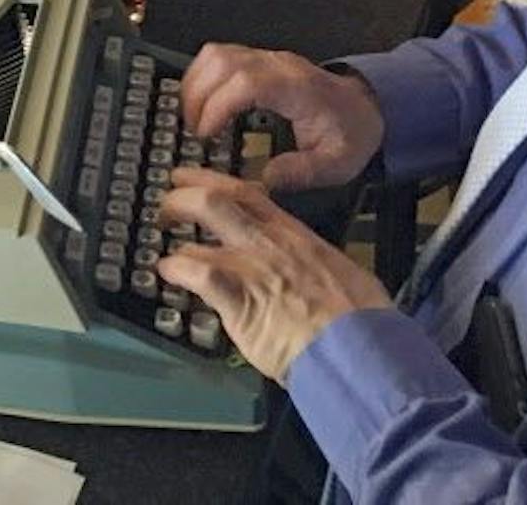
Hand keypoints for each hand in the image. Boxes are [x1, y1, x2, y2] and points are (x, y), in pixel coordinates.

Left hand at [157, 169, 392, 381]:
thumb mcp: (343, 275)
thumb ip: (317, 266)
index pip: (247, 195)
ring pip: (202, 231)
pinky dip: (177, 270)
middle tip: (166, 203)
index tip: (191, 178)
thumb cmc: (360, 318)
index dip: (213, 182)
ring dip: (177, 242)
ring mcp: (252, 268)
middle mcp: (269, 243)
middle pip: (217, 200)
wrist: (359, 348)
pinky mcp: (240, 299)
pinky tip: (167, 273)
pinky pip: (198, 274)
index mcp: (294, 235)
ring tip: (166, 254)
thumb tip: (316, 273)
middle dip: (184, 196)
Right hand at [179, 44, 383, 193]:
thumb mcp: (336, 164)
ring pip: (216, 54)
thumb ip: (302, 172)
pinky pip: (219, 56)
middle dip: (198, 96)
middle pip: (222, 61)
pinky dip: (202, 77)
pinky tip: (202, 104)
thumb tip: (264, 177)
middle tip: (196, 132)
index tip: (206, 134)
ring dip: (195, 84)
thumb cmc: (349, 133)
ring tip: (195, 119)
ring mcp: (267, 59)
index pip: (246, 82)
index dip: (218, 105)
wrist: (364, 108)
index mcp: (297, 88)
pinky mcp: (258, 61)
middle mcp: (278, 66)